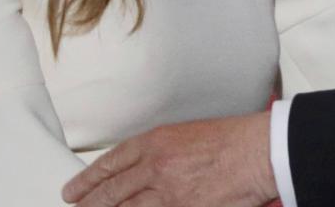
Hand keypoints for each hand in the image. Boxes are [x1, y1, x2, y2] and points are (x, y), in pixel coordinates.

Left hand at [62, 111, 277, 206]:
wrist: (260, 152)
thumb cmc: (235, 140)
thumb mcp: (189, 135)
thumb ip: (162, 152)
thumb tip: (142, 170)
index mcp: (156, 142)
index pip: (110, 163)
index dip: (87, 180)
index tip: (74, 190)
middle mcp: (155, 167)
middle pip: (110, 192)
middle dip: (89, 204)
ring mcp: (167, 194)